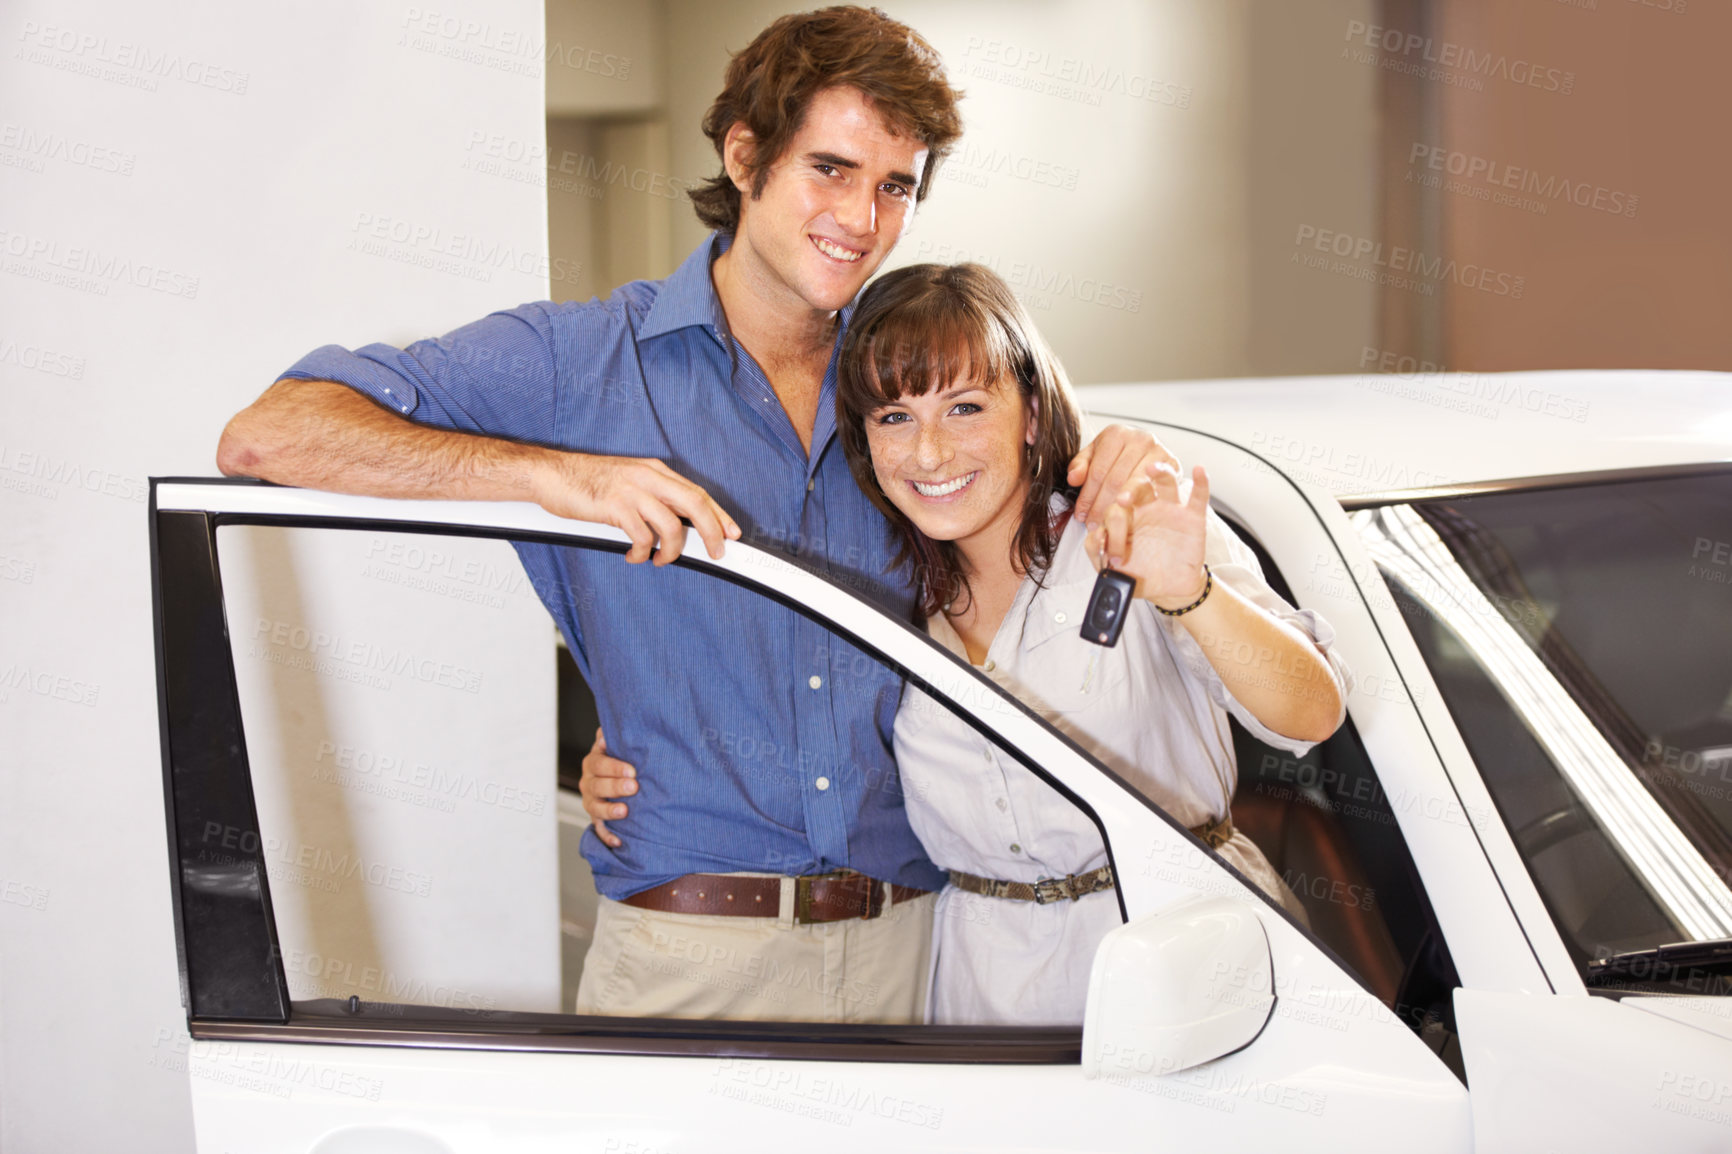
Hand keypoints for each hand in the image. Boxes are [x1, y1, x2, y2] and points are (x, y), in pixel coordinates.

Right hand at [533, 452, 740, 565]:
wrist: (550, 474)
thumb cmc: (586, 482)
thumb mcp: (628, 482)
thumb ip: (652, 498)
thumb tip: (677, 526)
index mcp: (654, 470)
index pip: (697, 492)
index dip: (719, 515)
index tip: (732, 534)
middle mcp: (647, 476)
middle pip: (695, 504)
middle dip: (712, 532)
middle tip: (716, 553)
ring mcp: (631, 490)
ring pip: (672, 525)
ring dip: (672, 550)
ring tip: (660, 559)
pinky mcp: (614, 506)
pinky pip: (642, 536)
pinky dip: (642, 552)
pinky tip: (634, 556)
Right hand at [579, 727, 636, 847]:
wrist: (619, 777)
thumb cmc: (622, 759)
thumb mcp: (617, 745)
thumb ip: (614, 736)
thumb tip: (608, 728)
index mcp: (593, 762)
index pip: (599, 763)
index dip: (614, 767)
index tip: (632, 771)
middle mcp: (589, 782)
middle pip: (597, 785)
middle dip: (615, 787)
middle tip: (633, 787)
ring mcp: (591, 801)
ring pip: (595, 807)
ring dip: (609, 810)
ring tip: (624, 811)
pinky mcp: (597, 818)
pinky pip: (600, 829)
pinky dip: (607, 836)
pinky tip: (618, 842)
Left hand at [1067, 425, 1180, 525]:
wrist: (1149, 456)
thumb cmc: (1117, 458)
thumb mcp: (1095, 457)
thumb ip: (1080, 466)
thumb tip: (1073, 479)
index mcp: (1116, 434)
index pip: (1097, 471)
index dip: (1086, 496)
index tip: (1080, 515)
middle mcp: (1139, 439)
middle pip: (1114, 480)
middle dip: (1100, 506)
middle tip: (1092, 525)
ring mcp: (1158, 451)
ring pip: (1134, 486)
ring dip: (1119, 509)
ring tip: (1107, 525)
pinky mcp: (1173, 465)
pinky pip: (1154, 489)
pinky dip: (1140, 505)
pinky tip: (1129, 517)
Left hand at [1085, 463, 1209, 607]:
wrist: (1167, 590)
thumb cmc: (1139, 574)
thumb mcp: (1110, 566)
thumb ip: (1096, 550)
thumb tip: (1096, 535)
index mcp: (1124, 516)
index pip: (1114, 508)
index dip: (1111, 529)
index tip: (1114, 558)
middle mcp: (1145, 508)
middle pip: (1136, 485)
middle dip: (1128, 490)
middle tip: (1122, 501)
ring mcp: (1170, 510)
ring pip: (1165, 481)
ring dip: (1159, 472)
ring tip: (1152, 468)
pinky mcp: (1193, 517)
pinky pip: (1199, 496)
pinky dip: (1201, 482)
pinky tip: (1198, 471)